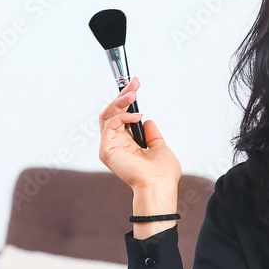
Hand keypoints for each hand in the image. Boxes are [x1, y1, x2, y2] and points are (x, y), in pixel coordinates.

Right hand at [98, 76, 180, 190]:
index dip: (127, 100)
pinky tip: (136, 116)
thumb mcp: (160, 147)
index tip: (135, 85)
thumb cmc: (162, 174)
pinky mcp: (106, 149)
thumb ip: (152, 134)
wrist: (159, 185)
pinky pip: (111, 125)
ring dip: (120, 101)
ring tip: (132, 93)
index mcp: (128, 145)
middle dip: (122, 96)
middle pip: (111, 113)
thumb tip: (147, 121)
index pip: (121, 117)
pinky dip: (123, 116)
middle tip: (133, 83)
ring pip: (108, 116)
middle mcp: (117, 144)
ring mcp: (110, 146)